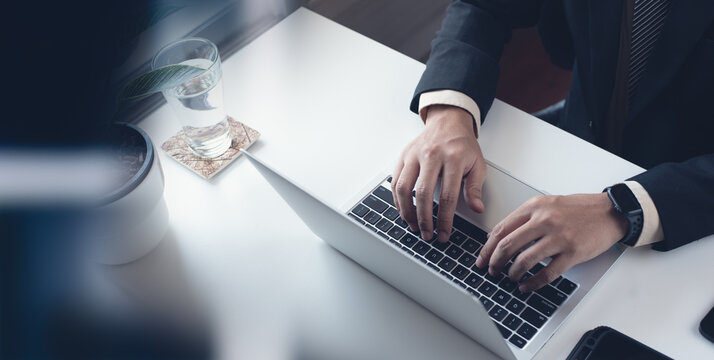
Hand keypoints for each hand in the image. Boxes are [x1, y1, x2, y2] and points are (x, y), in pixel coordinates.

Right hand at [391, 105, 486, 242]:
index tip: (444, 233)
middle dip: (423, 219)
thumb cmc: (463, 144)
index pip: (448, 196)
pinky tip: (404, 210)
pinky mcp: (404, 156)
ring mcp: (415, 155)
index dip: (444, 219)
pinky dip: (397, 200)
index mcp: (453, 158)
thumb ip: (475, 187)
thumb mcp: (477, 164)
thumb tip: (477, 208)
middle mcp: (431, 156)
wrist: (448, 122)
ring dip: (406, 211)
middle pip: (422, 194)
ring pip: (403, 188)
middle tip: (427, 234)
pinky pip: (395, 181)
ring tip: (413, 225)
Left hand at [475, 193, 627, 291]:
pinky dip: (532, 282)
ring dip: (512, 273)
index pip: (501, 229)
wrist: (609, 212)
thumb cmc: (578, 209)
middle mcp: (544, 221)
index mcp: (534, 207)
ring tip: (510, 277)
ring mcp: (558, 237)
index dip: (487, 248)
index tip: (481, 258)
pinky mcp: (572, 253)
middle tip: (491, 271)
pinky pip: (547, 273)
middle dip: (495, 262)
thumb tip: (499, 237)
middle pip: (508, 245)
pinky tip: (526, 285)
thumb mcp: (546, 204)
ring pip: (524, 260)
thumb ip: (524, 218)